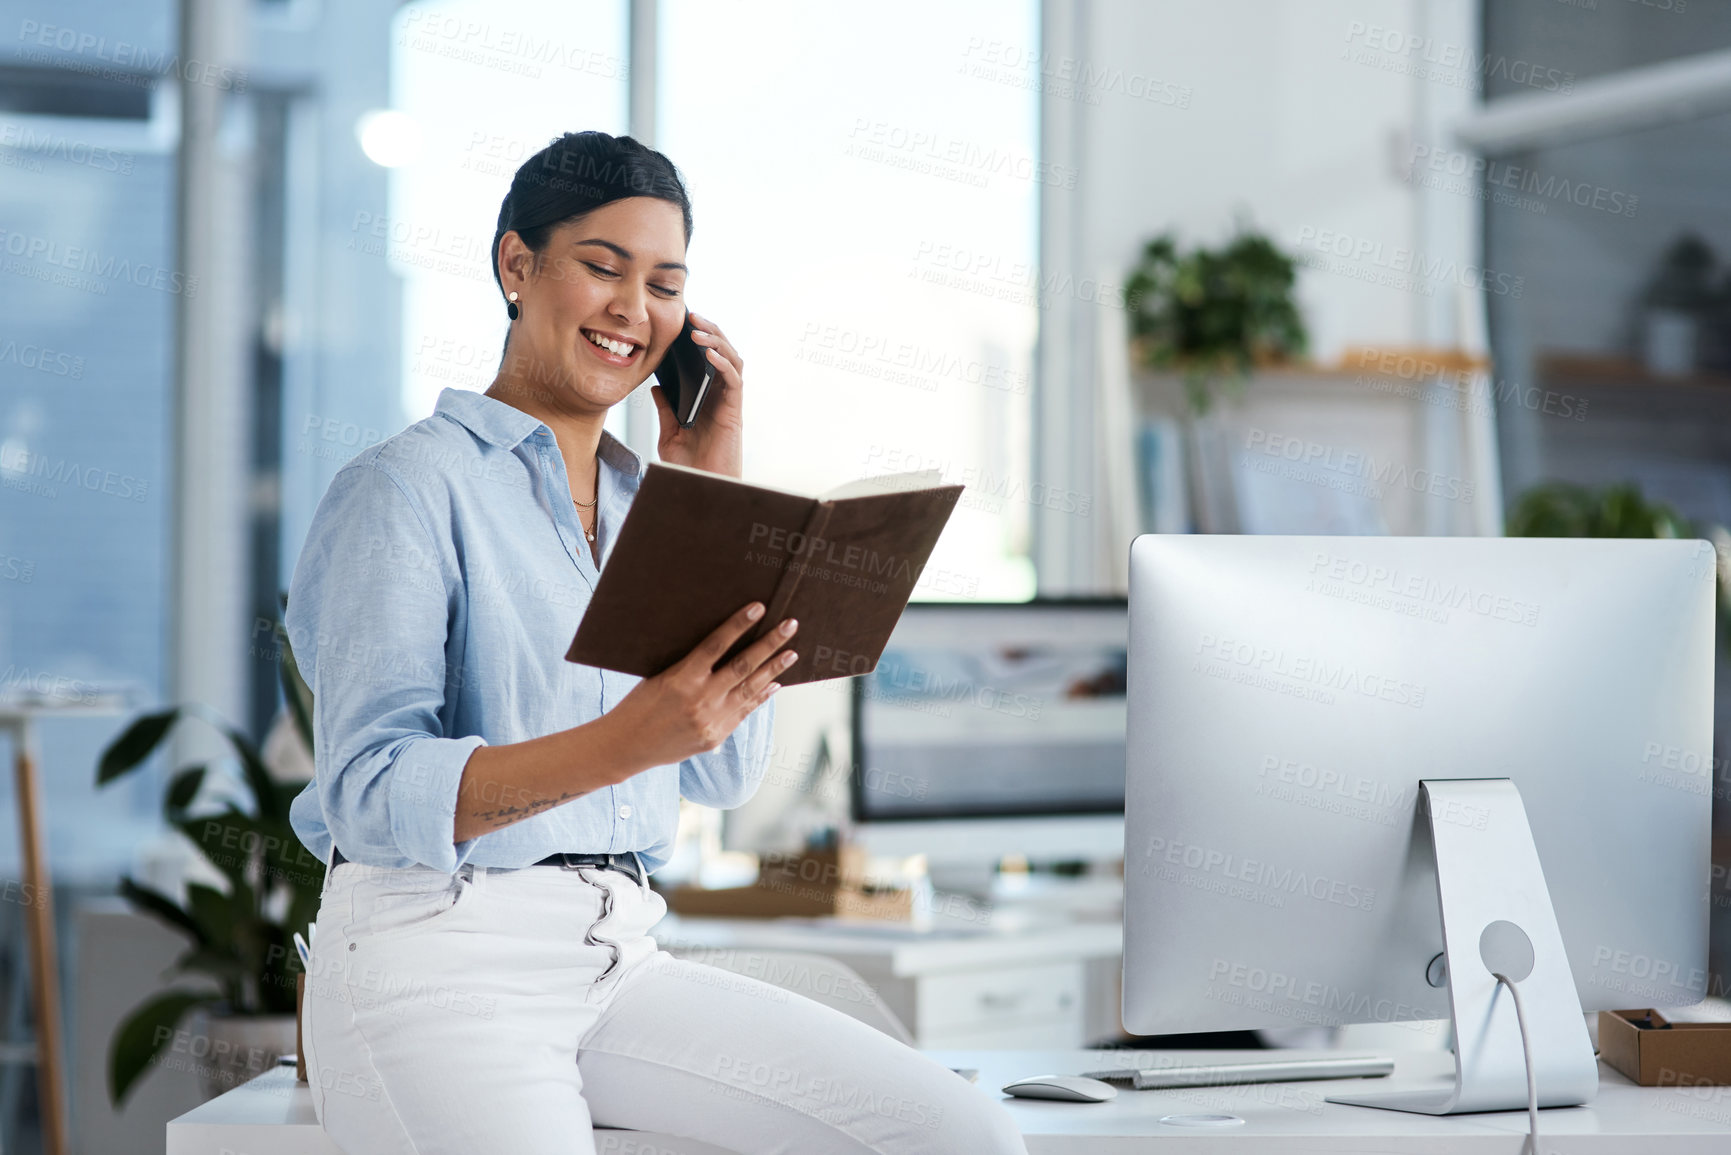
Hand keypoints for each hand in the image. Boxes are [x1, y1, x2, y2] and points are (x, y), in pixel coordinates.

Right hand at [602, 600, 794, 771]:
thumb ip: (689, 665)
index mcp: (681, 679)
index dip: (738, 624)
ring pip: (750, 690)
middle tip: (790, 625)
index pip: (716, 645)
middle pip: (743, 666)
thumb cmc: (639, 704)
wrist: (627, 746)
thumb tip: (719, 644)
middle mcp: (700, 699)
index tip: (759, 607)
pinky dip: (761, 696)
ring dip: (774, 670)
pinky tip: (775, 684)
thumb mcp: (659, 676)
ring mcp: (711, 721)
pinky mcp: (715, 737)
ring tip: (792, 653)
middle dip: (770, 644)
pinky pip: (744, 712)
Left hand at [652, 310, 743, 477]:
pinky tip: (708, 354)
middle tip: (692, 315)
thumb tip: (656, 387)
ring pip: (732, 361)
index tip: (683, 322)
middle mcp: (721, 397)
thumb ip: (666, 410)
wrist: (698, 489)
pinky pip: (734, 381)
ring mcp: (729, 404)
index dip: (699, 339)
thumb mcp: (670, 433)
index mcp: (707, 398)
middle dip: (710, 332)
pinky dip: (723, 364)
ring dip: (718, 342)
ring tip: (699, 329)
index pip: (707, 360)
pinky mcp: (735, 413)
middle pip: (723, 354)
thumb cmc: (688, 467)